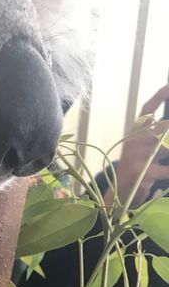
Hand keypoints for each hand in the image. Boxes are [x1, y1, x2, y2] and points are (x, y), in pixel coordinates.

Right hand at [105, 83, 168, 207]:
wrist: (122, 190)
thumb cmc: (139, 164)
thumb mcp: (145, 146)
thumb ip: (159, 134)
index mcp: (136, 132)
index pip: (147, 109)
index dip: (159, 97)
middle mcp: (135, 140)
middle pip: (163, 127)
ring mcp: (136, 156)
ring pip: (165, 146)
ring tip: (168, 152)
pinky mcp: (140, 172)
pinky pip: (164, 170)